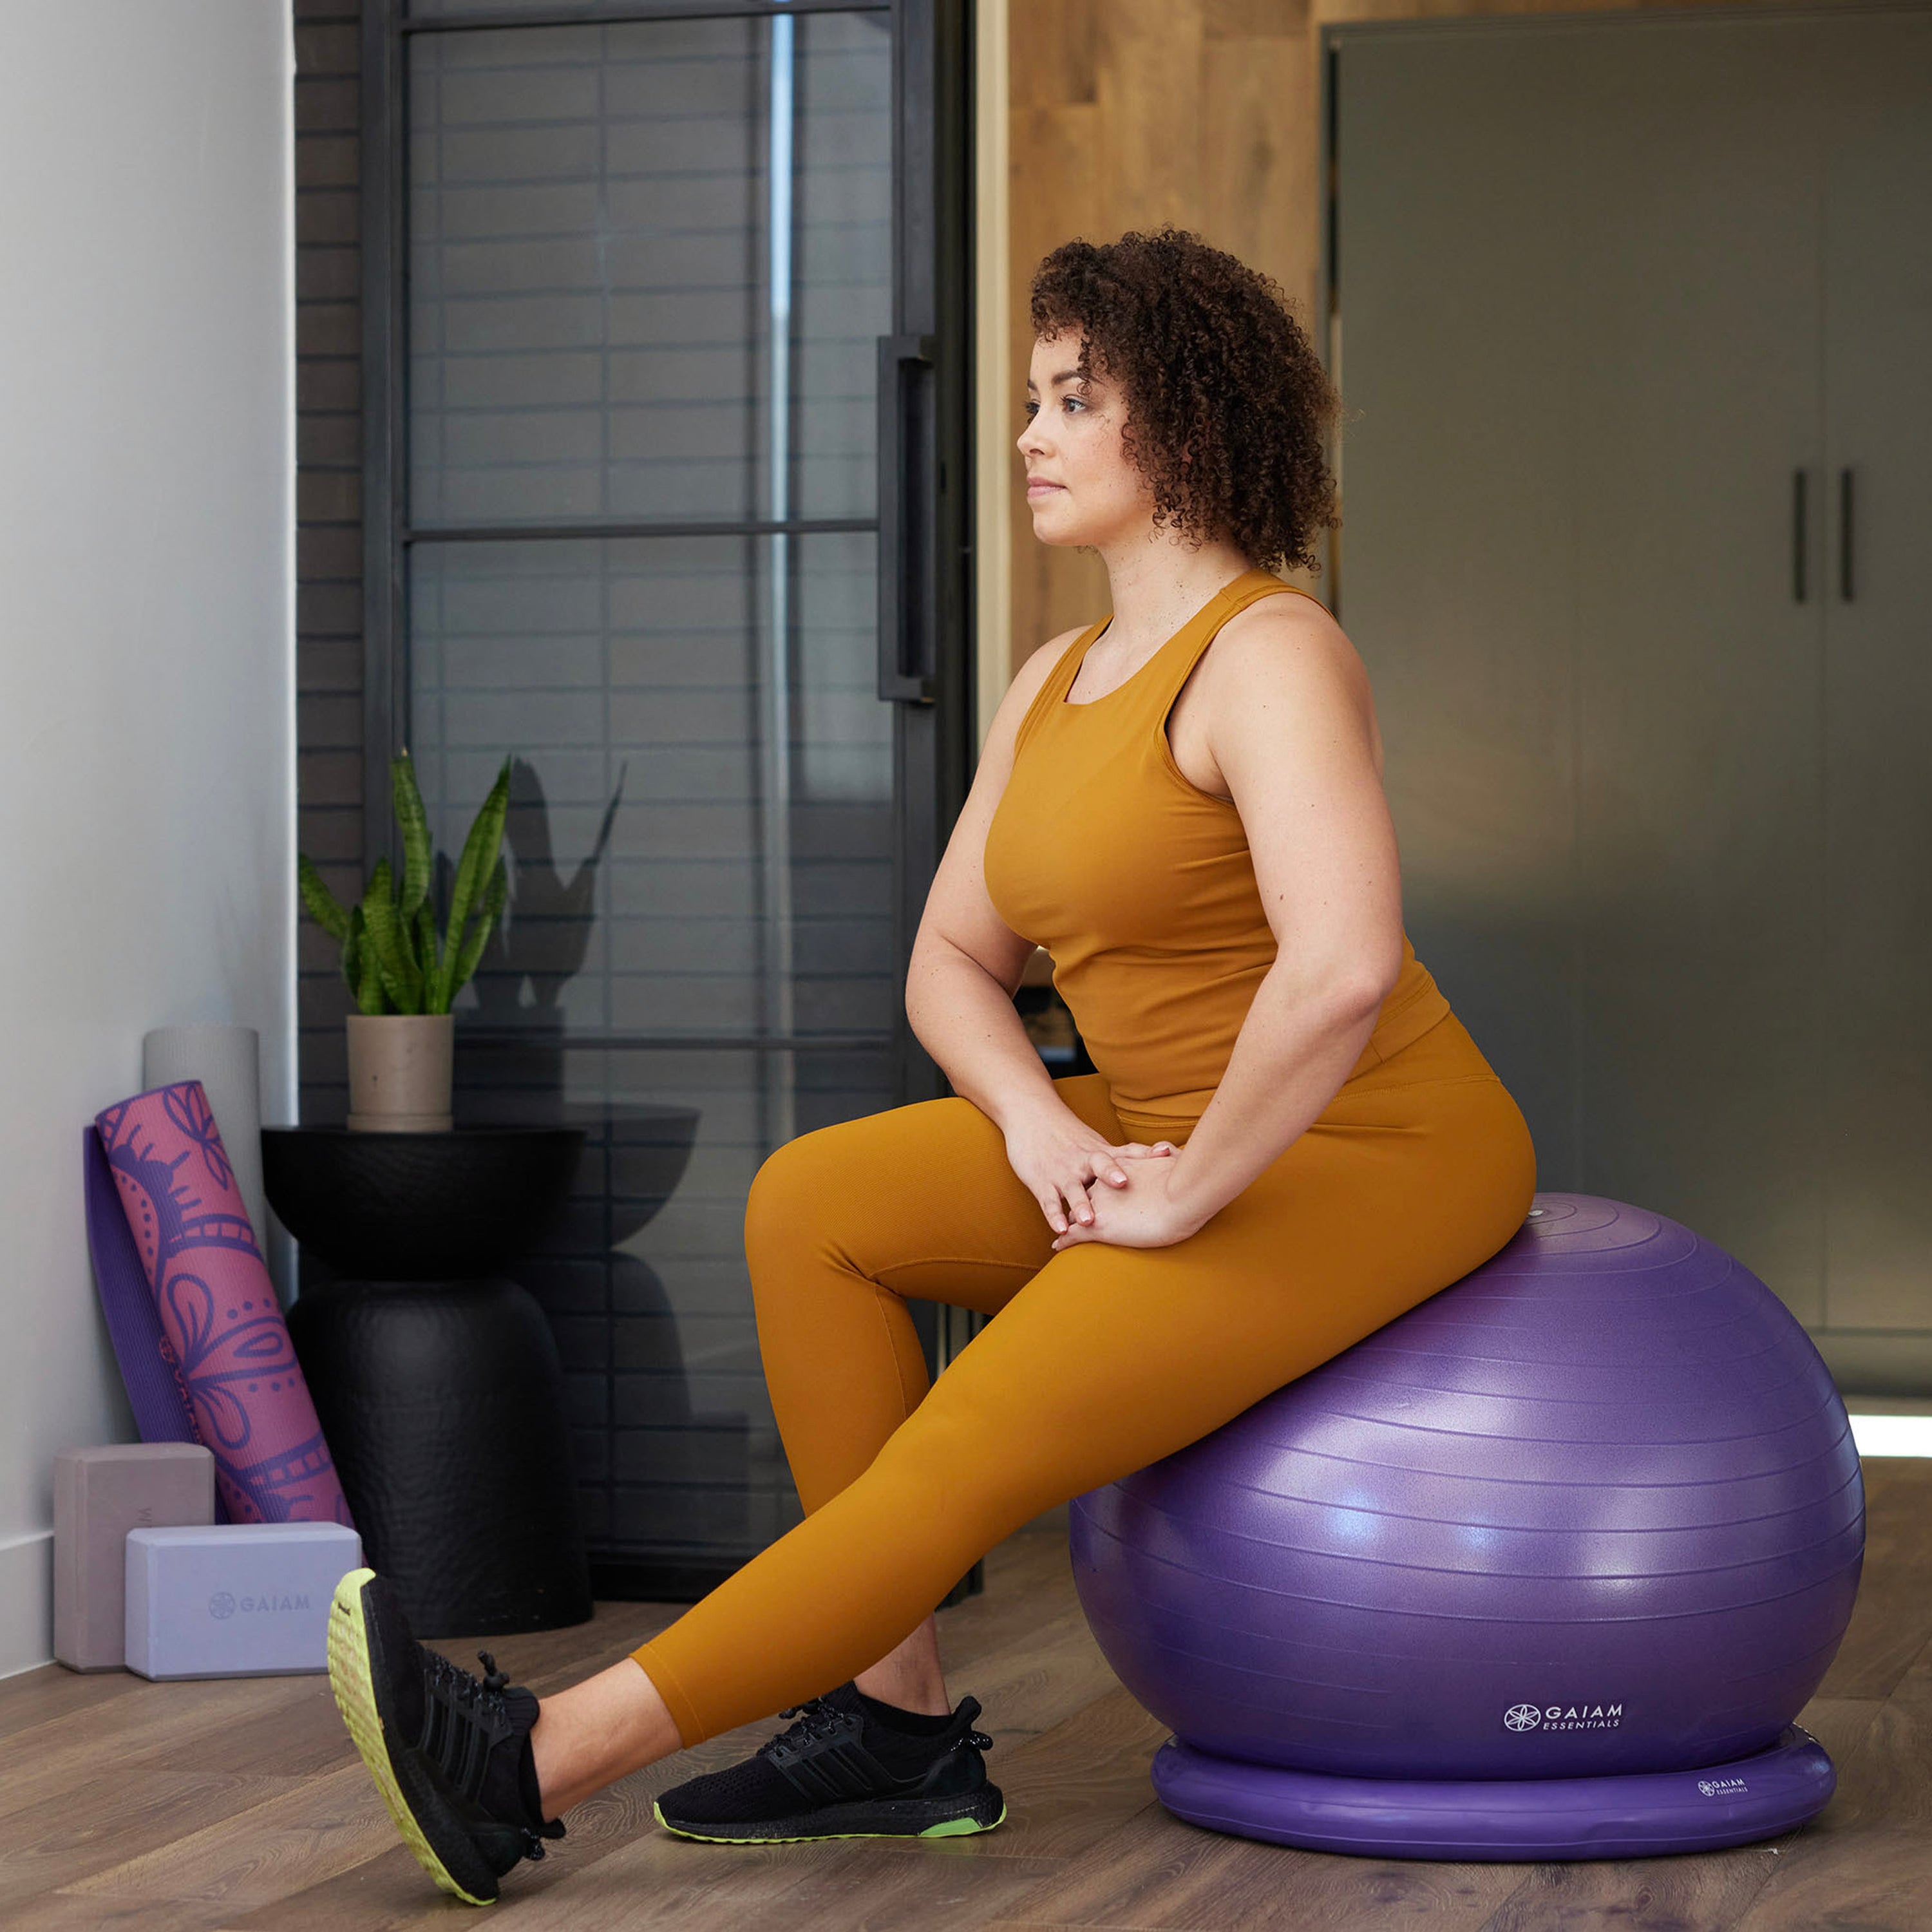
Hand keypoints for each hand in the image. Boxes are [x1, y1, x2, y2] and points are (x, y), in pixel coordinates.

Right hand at [1001, 1105, 1178, 1238]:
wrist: (1031, 1114)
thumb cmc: (1069, 1134)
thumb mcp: (1096, 1143)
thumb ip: (1124, 1157)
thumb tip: (1163, 1161)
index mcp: (1099, 1151)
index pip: (1126, 1152)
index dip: (1146, 1154)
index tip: (1166, 1154)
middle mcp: (1083, 1160)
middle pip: (1100, 1165)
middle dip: (1111, 1173)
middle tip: (1123, 1183)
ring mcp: (1062, 1172)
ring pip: (1073, 1189)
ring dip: (1081, 1204)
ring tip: (1089, 1220)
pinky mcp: (1042, 1182)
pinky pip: (1049, 1201)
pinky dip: (1054, 1215)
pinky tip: (1060, 1229)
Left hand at [1048, 1152, 1204, 1252]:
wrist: (1181, 1197)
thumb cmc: (1183, 1181)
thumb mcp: (1174, 1159)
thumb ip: (1166, 1152)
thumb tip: (1165, 1148)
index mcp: (1119, 1169)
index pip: (1100, 1176)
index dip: (1096, 1183)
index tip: (1094, 1188)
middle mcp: (1103, 1185)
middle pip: (1083, 1193)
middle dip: (1079, 1201)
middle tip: (1075, 1209)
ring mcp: (1097, 1205)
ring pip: (1074, 1213)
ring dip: (1067, 1221)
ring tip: (1059, 1230)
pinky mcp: (1097, 1226)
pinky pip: (1073, 1234)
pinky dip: (1064, 1240)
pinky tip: (1057, 1245)